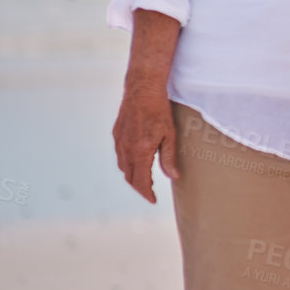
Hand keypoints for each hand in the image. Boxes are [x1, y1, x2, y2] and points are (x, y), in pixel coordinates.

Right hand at [111, 84, 178, 203]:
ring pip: (123, 167)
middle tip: (151, 191)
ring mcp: (119, 141)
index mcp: (140, 151)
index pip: (140, 181)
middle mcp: (126, 149)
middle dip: (140, 187)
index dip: (147, 193)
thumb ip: (169, 158)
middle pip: (129, 177)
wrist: (142, 89)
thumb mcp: (170, 135)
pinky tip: (137, 161)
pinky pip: (120, 155)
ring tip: (146, 178)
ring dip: (133, 176)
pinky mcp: (116, 134)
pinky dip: (127, 163)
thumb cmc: (160, 111)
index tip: (153, 200)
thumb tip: (173, 177)